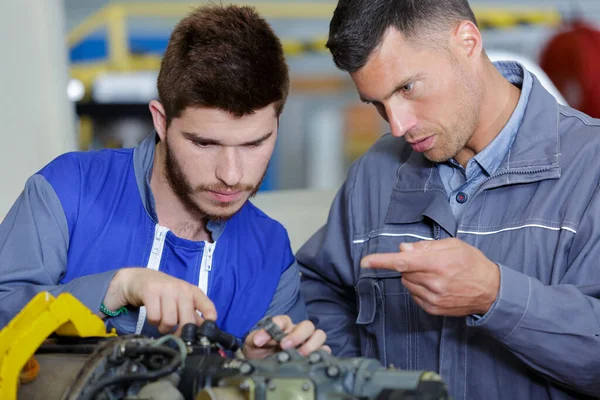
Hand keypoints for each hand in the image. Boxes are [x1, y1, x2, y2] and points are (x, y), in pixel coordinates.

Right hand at [103, 268, 216, 334]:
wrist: (141, 278)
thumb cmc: (166, 293)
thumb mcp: (182, 301)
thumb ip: (193, 316)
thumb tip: (204, 334)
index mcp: (193, 292)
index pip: (206, 305)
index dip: (209, 317)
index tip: (208, 329)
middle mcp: (182, 289)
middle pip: (187, 321)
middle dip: (179, 332)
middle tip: (173, 330)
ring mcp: (166, 289)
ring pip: (169, 322)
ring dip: (164, 328)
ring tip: (161, 321)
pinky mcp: (150, 291)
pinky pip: (154, 318)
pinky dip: (153, 322)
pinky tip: (153, 315)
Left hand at [243, 315, 329, 359]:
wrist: (263, 365)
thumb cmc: (260, 351)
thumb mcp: (253, 344)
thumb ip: (255, 338)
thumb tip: (259, 339)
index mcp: (282, 326)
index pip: (282, 320)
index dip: (274, 326)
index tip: (262, 340)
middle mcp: (297, 331)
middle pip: (306, 325)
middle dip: (297, 335)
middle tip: (285, 346)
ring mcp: (307, 342)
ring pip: (319, 335)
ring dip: (311, 344)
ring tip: (300, 355)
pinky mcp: (314, 353)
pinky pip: (325, 349)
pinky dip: (321, 353)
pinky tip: (311, 359)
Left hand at [361, 238, 499, 316]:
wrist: (491, 291)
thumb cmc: (472, 263)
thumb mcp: (452, 245)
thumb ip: (424, 247)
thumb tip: (402, 249)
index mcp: (437, 264)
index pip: (402, 262)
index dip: (381, 261)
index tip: (365, 262)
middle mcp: (433, 283)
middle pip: (404, 272)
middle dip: (409, 264)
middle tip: (428, 262)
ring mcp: (433, 299)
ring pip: (407, 284)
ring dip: (414, 276)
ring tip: (435, 274)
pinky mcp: (433, 309)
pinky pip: (414, 295)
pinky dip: (419, 288)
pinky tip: (436, 285)